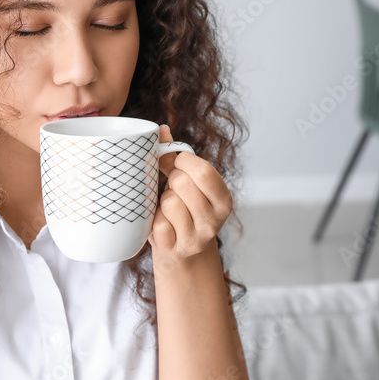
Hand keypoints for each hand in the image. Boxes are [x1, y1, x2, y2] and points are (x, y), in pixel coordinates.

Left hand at [148, 125, 231, 264]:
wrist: (179, 251)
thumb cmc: (181, 209)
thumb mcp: (185, 182)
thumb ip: (174, 156)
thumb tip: (160, 129)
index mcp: (223, 200)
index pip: (204, 171)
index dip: (183, 161)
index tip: (176, 162)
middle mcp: (215, 221)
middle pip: (183, 184)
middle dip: (171, 181)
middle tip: (171, 188)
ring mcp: (196, 239)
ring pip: (170, 204)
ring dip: (162, 202)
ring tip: (167, 209)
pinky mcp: (176, 250)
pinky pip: (158, 224)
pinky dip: (155, 221)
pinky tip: (162, 224)